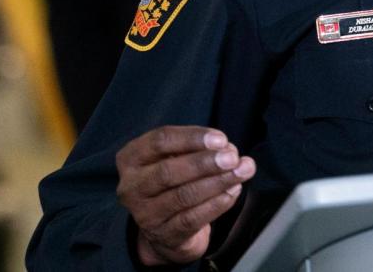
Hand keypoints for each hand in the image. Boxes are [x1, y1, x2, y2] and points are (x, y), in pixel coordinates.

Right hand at [114, 126, 255, 265]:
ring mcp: (144, 214)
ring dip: (217, 182)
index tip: (221, 139)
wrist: (166, 228)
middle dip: (205, 163)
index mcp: (131, 158)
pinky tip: (233, 191)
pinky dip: (217, 203)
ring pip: (182, 196)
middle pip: (167, 171)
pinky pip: (192, 218)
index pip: (159, 141)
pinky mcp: (163, 235)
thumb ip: (198, 149)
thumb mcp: (177, 158)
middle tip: (232, 157)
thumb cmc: (175, 181)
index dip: (192, 138)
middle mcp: (131, 187)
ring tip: (241, 171)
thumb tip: (227, 148)